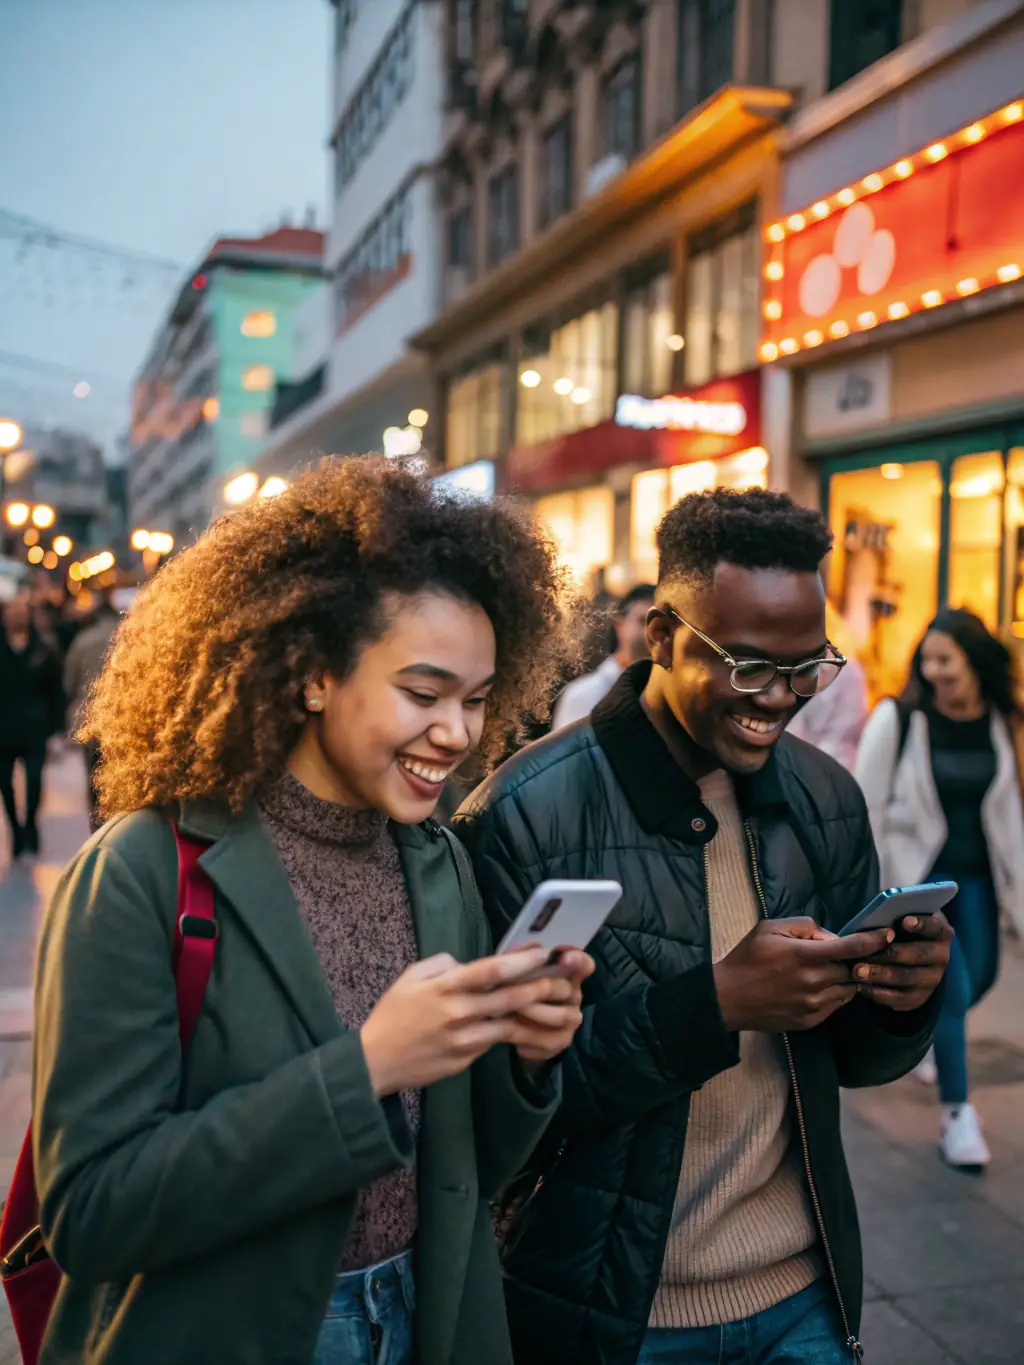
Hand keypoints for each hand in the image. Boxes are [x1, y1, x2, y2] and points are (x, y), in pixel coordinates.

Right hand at [360, 948, 583, 1095]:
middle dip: (542, 989)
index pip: (489, 970)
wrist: (374, 1062)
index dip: (519, 961)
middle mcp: (459, 1013)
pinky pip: (494, 1043)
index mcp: (445, 988)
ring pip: (510, 1026)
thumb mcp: (410, 978)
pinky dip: (513, 1034)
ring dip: (539, 1018)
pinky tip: (533, 1029)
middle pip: (510, 999)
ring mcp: (464, 1040)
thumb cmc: (392, 1014)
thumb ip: (441, 965)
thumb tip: (466, 964)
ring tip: (564, 1012)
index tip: (542, 953)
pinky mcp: (466, 1060)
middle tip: (566, 981)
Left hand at [510, 947, 593, 1064]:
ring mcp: (569, 1019)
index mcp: (563, 972)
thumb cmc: (506, 989)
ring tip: (511, 1014)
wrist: (496, 1024)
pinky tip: (516, 1043)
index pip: (583, 963)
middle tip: (518, 993)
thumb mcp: (507, 969)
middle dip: (544, 991)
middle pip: (571, 992)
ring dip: (536, 1016)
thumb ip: (520, 955)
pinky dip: (532, 1043)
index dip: (579, 960)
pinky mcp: (559, 1041)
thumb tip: (535, 943)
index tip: (565, 958)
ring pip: (563, 1019)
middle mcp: (572, 994)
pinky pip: (553, 1043)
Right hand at [713, 918, 895, 1032]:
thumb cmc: (746, 959)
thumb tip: (831, 936)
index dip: (873, 940)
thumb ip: (804, 926)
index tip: (887, 934)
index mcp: (804, 956)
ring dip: (849, 977)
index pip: (851, 948)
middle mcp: (814, 982)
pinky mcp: (811, 1020)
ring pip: (849, 988)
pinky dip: (836, 992)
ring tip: (837, 968)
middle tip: (863, 951)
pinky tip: (822, 985)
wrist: (727, 999)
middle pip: (855, 969)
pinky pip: (836, 1004)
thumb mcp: (769, 928)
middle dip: (862, 959)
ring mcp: (814, 1004)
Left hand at [852, 912, 952, 1010]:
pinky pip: (903, 999)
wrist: (893, 957)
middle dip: (891, 954)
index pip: (937, 927)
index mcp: (938, 932)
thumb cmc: (892, 929)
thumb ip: (890, 917)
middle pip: (919, 955)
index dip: (923, 924)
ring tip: (858, 972)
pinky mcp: (920, 997)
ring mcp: (933, 978)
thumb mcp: (894, 919)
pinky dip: (881, 994)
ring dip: (882, 975)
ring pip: (910, 978)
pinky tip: (862, 988)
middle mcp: (941, 956)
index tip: (904, 921)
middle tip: (866, 953)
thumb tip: (882, 922)